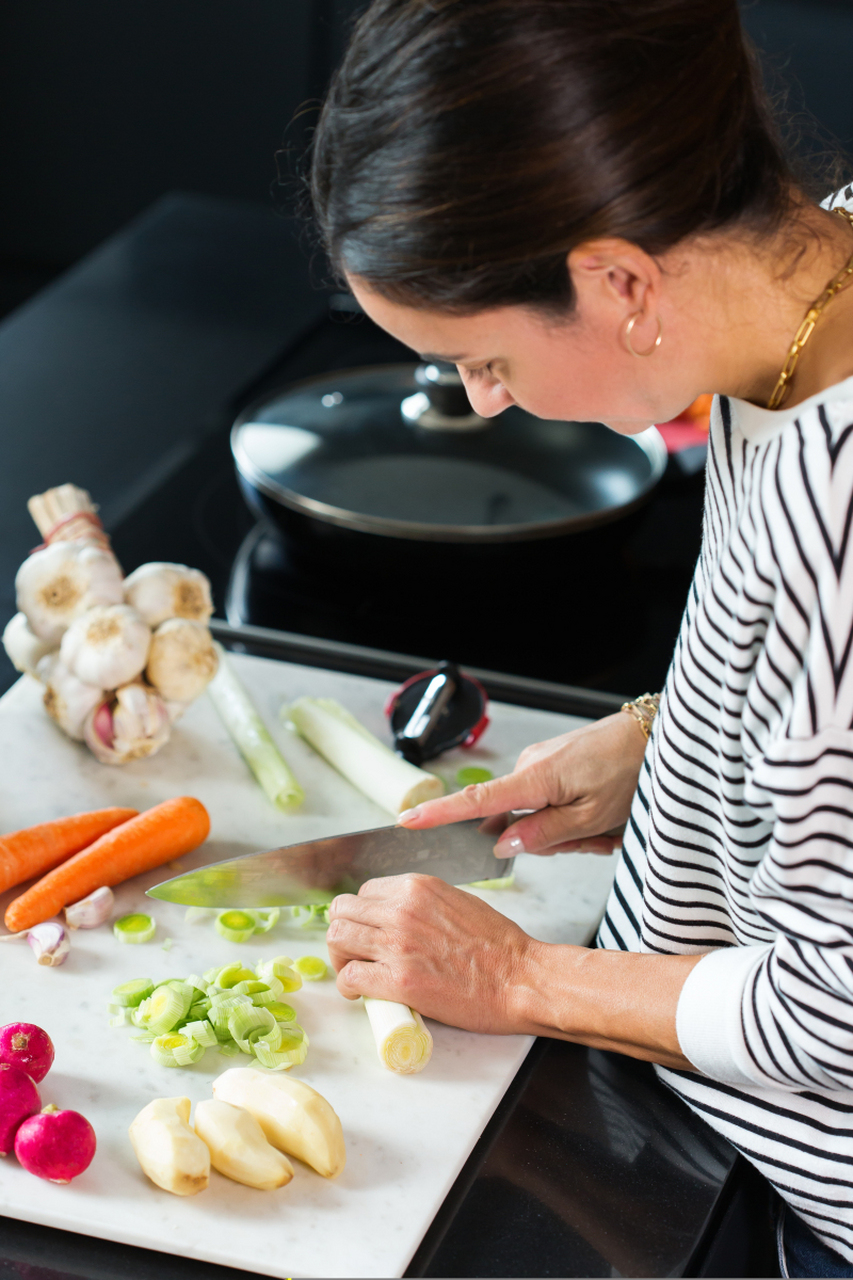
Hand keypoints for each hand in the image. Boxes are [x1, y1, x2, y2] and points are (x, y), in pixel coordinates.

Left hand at [327, 872, 535, 1032]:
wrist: (521, 978)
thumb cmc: (499, 946)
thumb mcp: (458, 901)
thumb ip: (422, 903)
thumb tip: (398, 914)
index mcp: (416, 887)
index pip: (363, 892)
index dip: (361, 915)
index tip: (368, 932)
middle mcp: (402, 909)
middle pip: (342, 911)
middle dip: (344, 933)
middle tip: (355, 953)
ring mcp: (398, 944)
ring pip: (337, 939)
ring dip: (341, 958)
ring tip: (356, 972)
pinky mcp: (399, 980)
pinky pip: (350, 976)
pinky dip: (348, 986)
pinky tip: (361, 993)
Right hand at [399, 712, 646, 856]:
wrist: (658, 736)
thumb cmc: (631, 772)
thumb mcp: (592, 817)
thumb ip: (544, 835)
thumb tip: (502, 844)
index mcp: (534, 778)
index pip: (474, 801)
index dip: (439, 814)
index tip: (406, 822)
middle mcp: (531, 767)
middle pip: (516, 823)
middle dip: (554, 841)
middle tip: (596, 839)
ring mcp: (543, 764)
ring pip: (539, 817)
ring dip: (572, 831)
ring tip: (607, 825)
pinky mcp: (556, 763)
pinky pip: (552, 802)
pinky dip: (576, 816)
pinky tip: (605, 814)